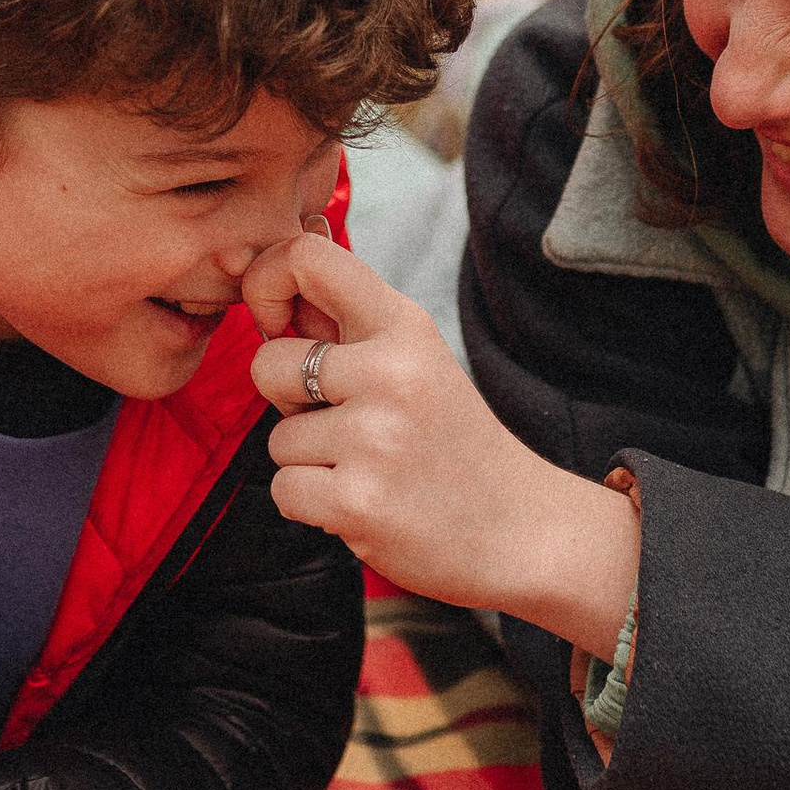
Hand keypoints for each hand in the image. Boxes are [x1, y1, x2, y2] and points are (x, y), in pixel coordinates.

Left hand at [241, 229, 639, 655]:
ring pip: (277, 439)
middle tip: (344, 424)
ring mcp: (374, 438)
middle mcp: (391, 372)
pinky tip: (363, 504)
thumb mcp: (418, 363)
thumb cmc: (456, 446)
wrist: (522, 530)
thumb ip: (351, 330)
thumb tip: (271, 290)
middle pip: (268, 362)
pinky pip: (283, 491)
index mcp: (406, 327)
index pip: (309, 258)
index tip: (278, 325)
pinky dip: (311, 506)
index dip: (267, 282)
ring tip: (371, 469)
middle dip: (286, 401)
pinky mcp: (357, 501)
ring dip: (310, 462)